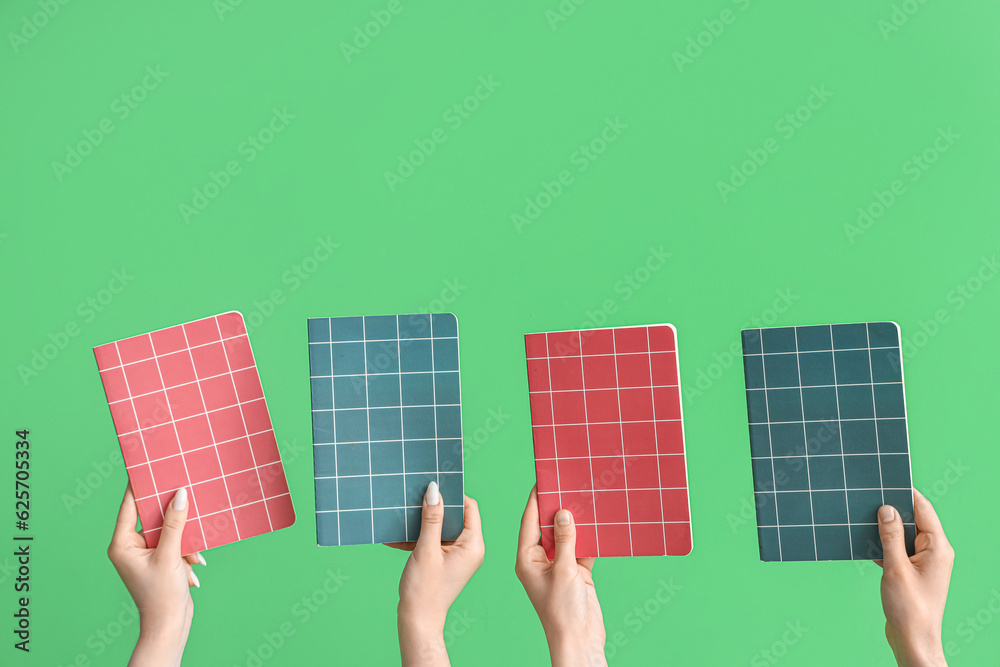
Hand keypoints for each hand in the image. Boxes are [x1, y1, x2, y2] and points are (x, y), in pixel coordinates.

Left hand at [108, 484, 204, 666]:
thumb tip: (180, 494)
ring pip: (167, 529)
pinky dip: (187, 550)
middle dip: (171, 511)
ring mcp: (145, 554)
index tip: (149, 466)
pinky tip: (195, 563)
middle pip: (150, 516)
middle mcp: (130, 547)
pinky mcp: (160, 561)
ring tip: (192, 550)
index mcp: (122, 544)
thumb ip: (175, 523)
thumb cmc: (162, 595)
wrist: (170, 625)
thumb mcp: (171, 555)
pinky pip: (175, 543)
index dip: (140, 486)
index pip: (130, 506)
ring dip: (184, 537)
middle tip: (183, 488)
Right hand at [393, 481, 484, 666]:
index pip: (469, 507)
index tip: (432, 487)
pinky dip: (418, 538)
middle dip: (434, 508)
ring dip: (422, 523)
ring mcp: (457, 556)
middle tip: (415, 498)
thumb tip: (434, 490)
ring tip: (403, 516)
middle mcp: (470, 549)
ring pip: (442, 528)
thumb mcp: (426, 549)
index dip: (452, 495)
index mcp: (473, 545)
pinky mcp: (445, 562)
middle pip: (455, 516)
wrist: (417, 622)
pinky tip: (396, 536)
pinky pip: (434, 541)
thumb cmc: (424, 589)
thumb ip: (431, 518)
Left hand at [515, 486, 605, 666]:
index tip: (542, 480)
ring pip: (567, 536)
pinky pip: (582, 548)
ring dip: (576, 521)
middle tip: (567, 483)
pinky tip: (599, 520)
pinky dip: (590, 536)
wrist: (580, 640)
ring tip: (584, 496)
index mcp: (527, 559)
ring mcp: (560, 566)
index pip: (529, 522)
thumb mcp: (564, 570)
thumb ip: (565, 539)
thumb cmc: (563, 610)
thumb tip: (563, 512)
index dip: (535, 500)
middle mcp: (541, 560)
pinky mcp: (577, 573)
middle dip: (558, 507)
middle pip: (548, 527)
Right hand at [876, 488, 953, 666]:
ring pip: (903, 534)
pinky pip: (898, 549)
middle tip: (869, 497)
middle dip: (892, 509)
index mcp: (938, 547)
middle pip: (913, 519)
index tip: (887, 479)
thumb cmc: (910, 609)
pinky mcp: (912, 572)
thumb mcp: (896, 568)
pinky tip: (867, 544)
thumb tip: (887, 509)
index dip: (905, 492)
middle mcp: (934, 552)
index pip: (923, 508)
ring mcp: (924, 562)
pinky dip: (884, 545)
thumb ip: (891, 537)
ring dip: (885, 529)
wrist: (913, 640)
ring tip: (864, 520)